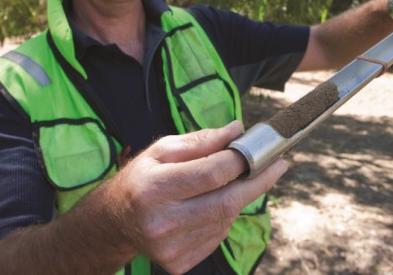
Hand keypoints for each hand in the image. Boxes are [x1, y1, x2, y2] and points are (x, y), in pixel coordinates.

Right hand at [111, 121, 287, 274]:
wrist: (115, 221)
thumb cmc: (142, 179)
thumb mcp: (161, 150)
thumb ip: (200, 141)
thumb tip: (237, 130)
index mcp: (152, 188)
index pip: (210, 173)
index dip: (240, 160)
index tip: (261, 150)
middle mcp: (160, 222)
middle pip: (226, 202)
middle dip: (257, 182)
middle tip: (278, 166)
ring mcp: (170, 248)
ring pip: (225, 219)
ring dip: (236, 199)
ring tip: (230, 184)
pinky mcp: (178, 263)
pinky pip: (217, 236)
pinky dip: (223, 218)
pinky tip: (211, 207)